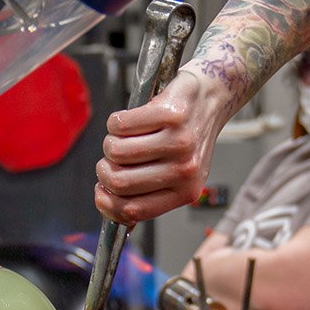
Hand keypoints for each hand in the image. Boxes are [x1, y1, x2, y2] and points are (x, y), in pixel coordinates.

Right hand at [95, 68, 230, 223]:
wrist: (209, 99)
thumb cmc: (185, 138)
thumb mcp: (176, 174)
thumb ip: (148, 193)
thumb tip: (110, 208)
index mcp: (185, 192)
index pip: (134, 210)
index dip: (107, 204)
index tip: (100, 192)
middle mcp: (185, 170)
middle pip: (119, 182)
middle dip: (104, 169)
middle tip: (110, 159)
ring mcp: (179, 142)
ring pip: (117, 152)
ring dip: (110, 143)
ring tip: (123, 137)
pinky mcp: (171, 115)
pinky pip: (120, 125)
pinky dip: (116, 122)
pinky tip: (130, 120)